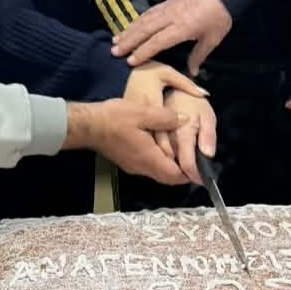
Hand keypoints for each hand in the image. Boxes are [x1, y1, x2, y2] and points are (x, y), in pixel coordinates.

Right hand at [111, 0, 232, 73]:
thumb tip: (192, 74)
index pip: (158, 41)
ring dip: (128, 30)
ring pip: (143, 20)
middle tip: (114, 51)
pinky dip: (136, 21)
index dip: (143, 51)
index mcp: (182, 28)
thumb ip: (199, 55)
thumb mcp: (213, 39)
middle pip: (145, 29)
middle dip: (128, 41)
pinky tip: (128, 27)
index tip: (130, 61)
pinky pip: (147, 13)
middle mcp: (170, 17)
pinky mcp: (166, 2)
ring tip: (115, 41)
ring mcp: (167, 8)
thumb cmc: (219, 18)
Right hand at [122, 61, 208, 179]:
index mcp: (149, 158)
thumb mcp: (144, 112)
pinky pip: (149, 167)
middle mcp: (142, 167)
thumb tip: (186, 120)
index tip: (202, 168)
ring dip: (171, 167)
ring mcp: (133, 166)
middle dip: (183, 172)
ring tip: (183, 153)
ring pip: (158, 173)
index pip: (175, 175)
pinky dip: (160, 162)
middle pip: (168, 177)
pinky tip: (162, 147)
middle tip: (195, 161)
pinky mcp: (127, 161)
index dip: (190, 174)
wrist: (88, 125)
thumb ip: (167, 118)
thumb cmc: (116, 118)